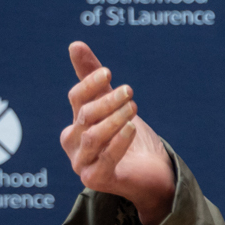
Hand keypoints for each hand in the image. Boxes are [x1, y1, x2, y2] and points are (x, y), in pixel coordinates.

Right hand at [61, 41, 175, 224]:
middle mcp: (73, 143)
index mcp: (75, 123)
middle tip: (129, 92)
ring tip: (133, 108)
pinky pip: (104, 160)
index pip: (76, 98)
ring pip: (92, 137)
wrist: (151, 174)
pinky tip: (131, 128)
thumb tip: (75, 44)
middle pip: (84, 116)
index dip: (90, 83)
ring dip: (113, 119)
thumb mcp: (115, 105)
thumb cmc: (131, 138)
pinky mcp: (95, 180)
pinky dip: (117, 142)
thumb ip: (95, 79)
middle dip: (107, 101)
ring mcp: (81, 163)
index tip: (109, 73)